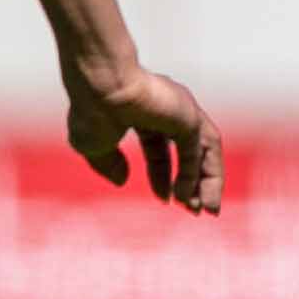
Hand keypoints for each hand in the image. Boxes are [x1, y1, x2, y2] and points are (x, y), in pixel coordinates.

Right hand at [66, 61, 221, 212]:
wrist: (101, 88)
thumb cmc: (91, 111)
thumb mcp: (91, 146)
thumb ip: (108, 164)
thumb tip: (122, 181)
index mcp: (140, 113)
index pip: (158, 148)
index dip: (161, 175)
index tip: (164, 199)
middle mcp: (166, 111)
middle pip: (189, 151)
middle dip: (193, 182)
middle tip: (195, 210)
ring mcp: (181, 113)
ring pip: (204, 152)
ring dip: (207, 183)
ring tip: (207, 210)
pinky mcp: (189, 118)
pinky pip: (197, 153)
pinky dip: (194, 176)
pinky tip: (185, 196)